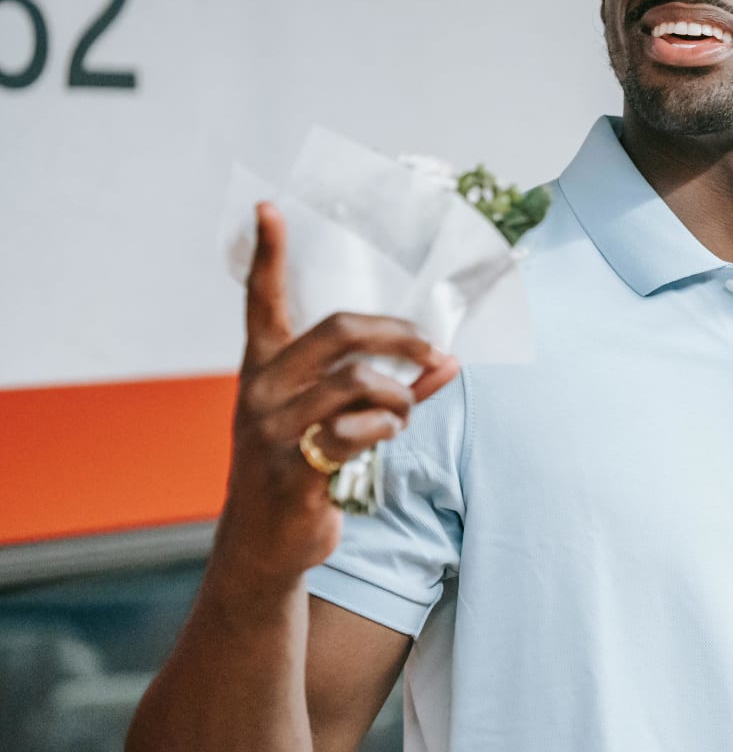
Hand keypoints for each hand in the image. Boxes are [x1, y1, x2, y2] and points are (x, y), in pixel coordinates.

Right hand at [210, 202, 457, 592]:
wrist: (266, 544)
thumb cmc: (305, 471)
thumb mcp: (338, 422)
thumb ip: (390, 388)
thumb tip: (450, 362)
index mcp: (265, 368)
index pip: (262, 300)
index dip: (269, 255)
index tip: (269, 207)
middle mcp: (262, 389)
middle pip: (339, 329)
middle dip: (399, 335)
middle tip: (433, 351)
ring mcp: (272, 425)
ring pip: (358, 380)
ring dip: (400, 395)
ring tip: (403, 414)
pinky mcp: (291, 462)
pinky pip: (357, 429)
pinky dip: (387, 428)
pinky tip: (386, 437)